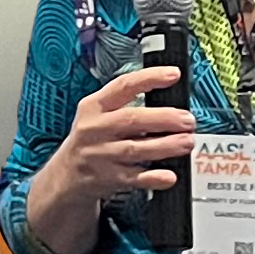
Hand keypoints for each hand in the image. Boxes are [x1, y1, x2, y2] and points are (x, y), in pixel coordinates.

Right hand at [54, 66, 195, 203]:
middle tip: (188, 120)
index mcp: (93, 107)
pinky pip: (135, 178)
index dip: (150, 78)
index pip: (123, 86)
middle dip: (164, 118)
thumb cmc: (91, 138)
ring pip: (136, 149)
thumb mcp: (96, 114)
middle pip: (132, 120)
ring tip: (187, 142)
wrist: (67, 174)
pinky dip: (153, 178)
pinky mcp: (108, 178)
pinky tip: (169, 175)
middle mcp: (95, 129)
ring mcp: (100, 155)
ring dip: (165, 146)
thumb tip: (168, 102)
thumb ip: (124, 104)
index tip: (173, 74)